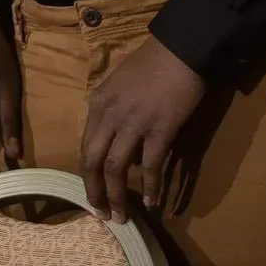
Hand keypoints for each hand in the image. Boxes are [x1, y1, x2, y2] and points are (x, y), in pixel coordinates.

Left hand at [80, 33, 204, 221]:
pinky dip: (150, 188)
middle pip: (91, 161)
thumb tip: (116, 141)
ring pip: (115, 168)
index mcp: (98, 103)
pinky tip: (153, 203)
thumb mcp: (119, 83)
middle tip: (101, 214)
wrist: (180, 49)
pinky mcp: (159, 130)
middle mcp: (109, 114)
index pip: (84, 145)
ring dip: (116, 196)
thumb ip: (112, 110)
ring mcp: (133, 123)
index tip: (92, 191)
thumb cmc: (152, 63)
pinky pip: (151, 167)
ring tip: (122, 217)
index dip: (86, 173)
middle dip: (93, 191)